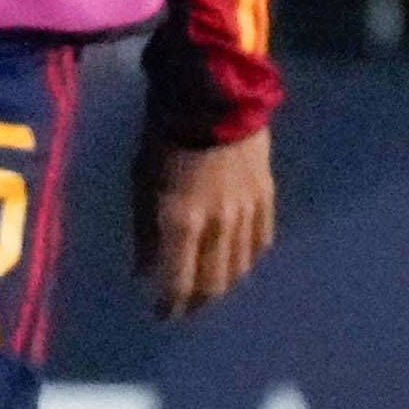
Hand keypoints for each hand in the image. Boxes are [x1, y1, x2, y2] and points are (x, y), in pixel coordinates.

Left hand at [142, 117, 280, 319]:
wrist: (212, 93)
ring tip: (210, 288)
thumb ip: (145, 232)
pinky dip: (247, 258)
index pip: (177, 283)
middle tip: (186, 307)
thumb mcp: (142, 181)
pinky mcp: (266, 197)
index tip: (162, 315)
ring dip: (223, 283)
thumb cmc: (164, 135)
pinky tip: (237, 260)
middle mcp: (217, 225)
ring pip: (240, 267)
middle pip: (213, 283)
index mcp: (180, 222)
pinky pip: (260, 241)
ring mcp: (246, 213)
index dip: (170, 305)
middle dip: (197, 302)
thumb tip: (144, 272)